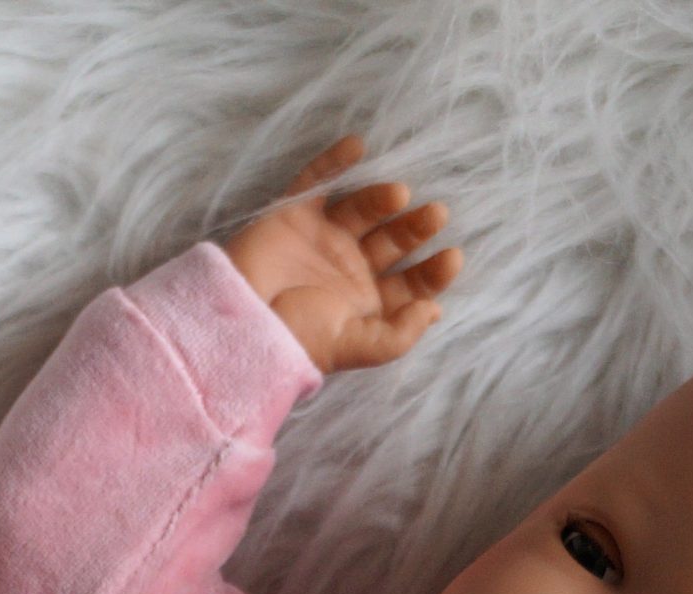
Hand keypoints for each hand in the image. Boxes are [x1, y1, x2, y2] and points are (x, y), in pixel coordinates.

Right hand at [221, 132, 462, 374]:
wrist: (241, 322)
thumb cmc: (297, 339)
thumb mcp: (355, 347)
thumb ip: (398, 335)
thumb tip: (434, 312)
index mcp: (367, 302)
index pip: (411, 282)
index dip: (433, 271)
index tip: (451, 257)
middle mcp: (350, 268)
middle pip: (394, 241)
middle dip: (416, 228)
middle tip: (435, 215)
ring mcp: (324, 238)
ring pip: (363, 208)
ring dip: (382, 197)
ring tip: (399, 193)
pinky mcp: (295, 214)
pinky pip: (318, 180)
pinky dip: (335, 161)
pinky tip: (356, 147)